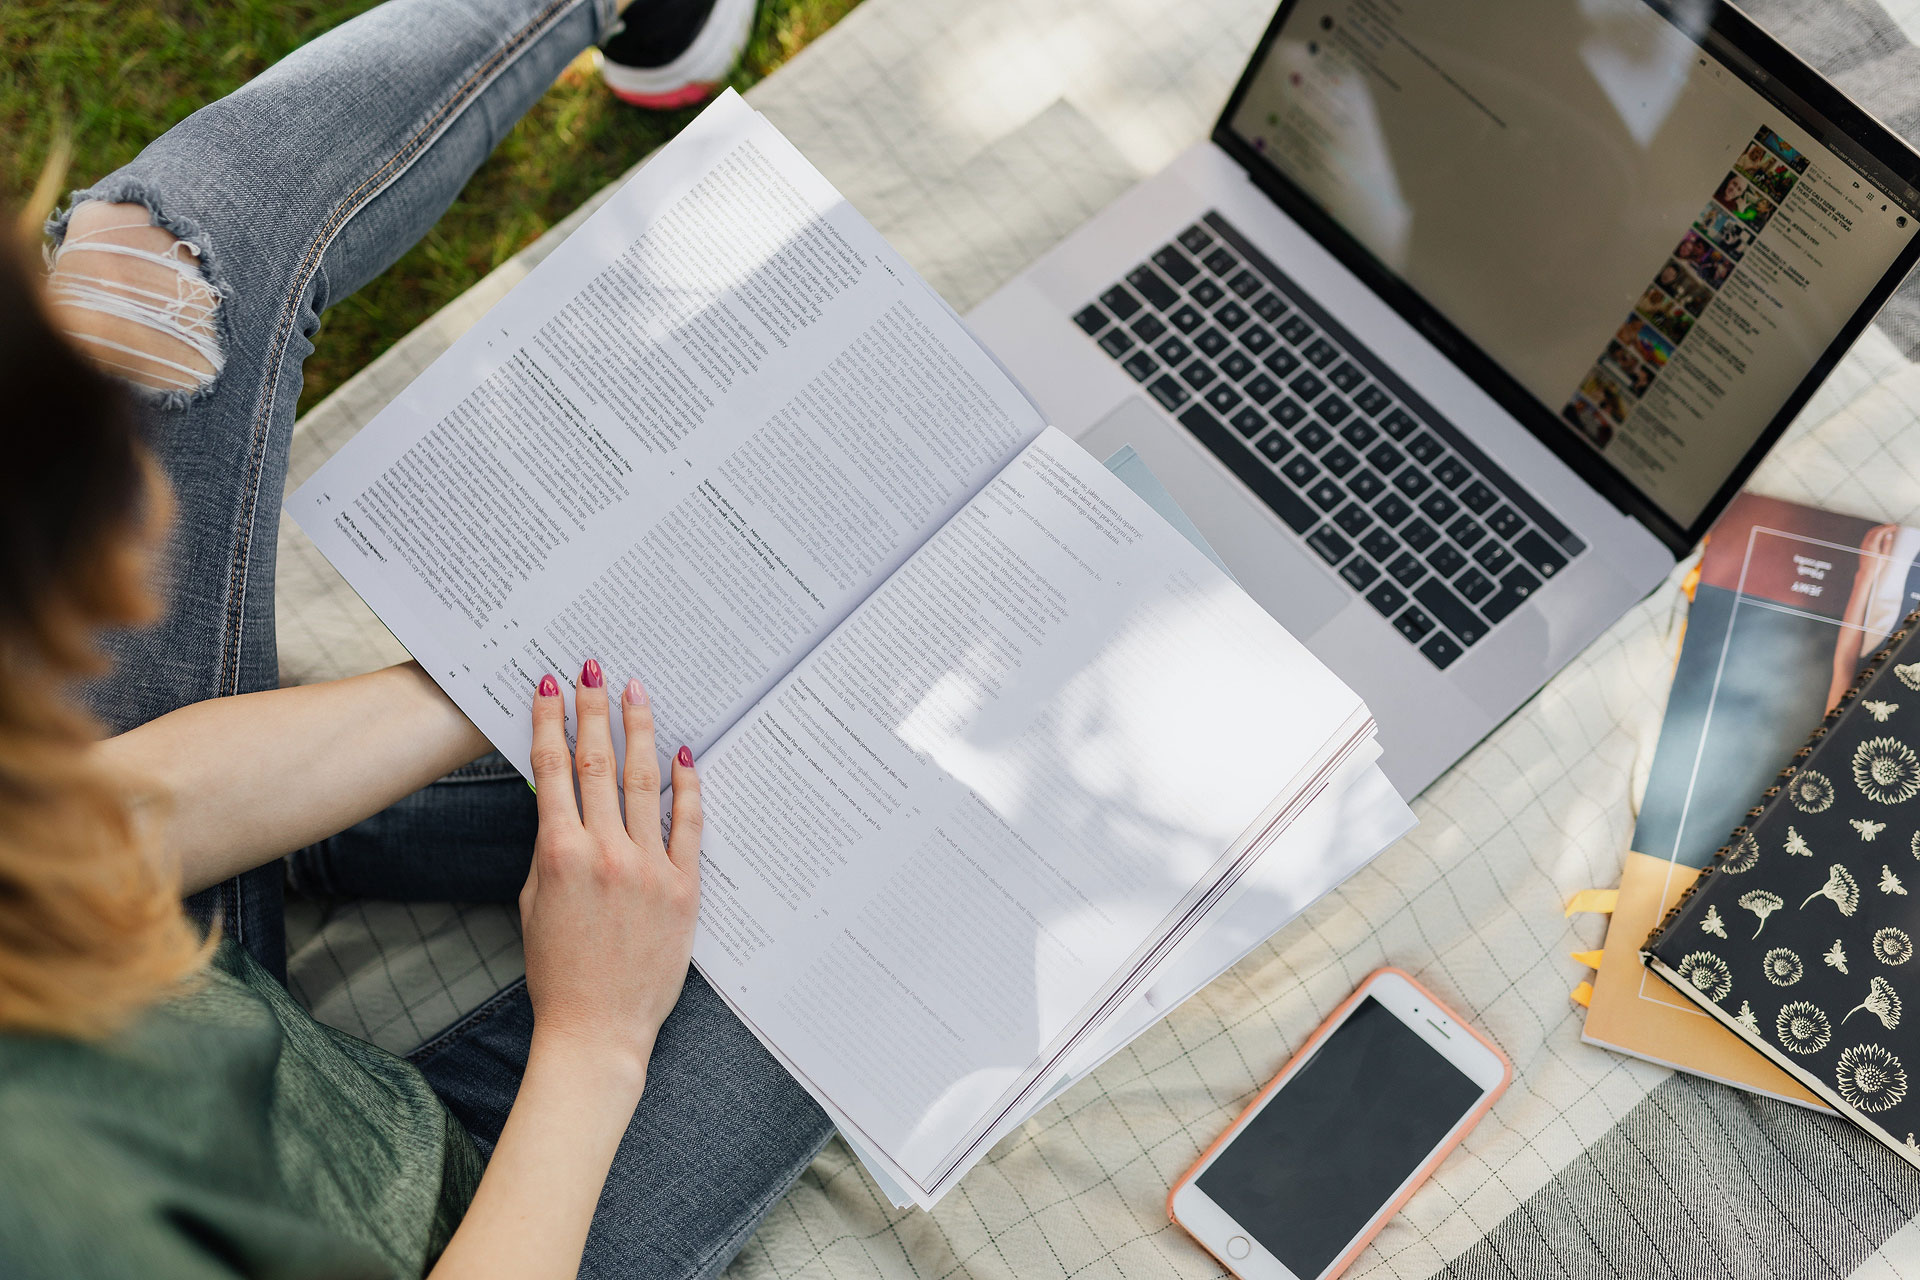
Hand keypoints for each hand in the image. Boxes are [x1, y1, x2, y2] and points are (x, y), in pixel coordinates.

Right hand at [521, 659, 700, 1085]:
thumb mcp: (536, 903)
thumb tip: (562, 801)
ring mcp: (649, 867)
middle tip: (591, 668)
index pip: (553, 771)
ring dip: (638, 730)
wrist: (597, 1029)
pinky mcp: (684, 886)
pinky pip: (688, 823)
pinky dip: (686, 785)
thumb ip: (551, 848)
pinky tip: (683, 752)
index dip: (548, 722)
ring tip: (635, 691)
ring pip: (643, 782)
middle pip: (598, 763)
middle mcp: (605, 853)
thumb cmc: (559, 972)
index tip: (547, 685)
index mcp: (560, 854)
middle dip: (592, 709)